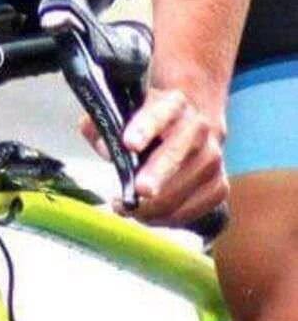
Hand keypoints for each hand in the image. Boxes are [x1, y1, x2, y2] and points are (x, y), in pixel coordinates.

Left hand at [79, 84, 227, 227]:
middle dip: (157, 173)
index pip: (160, 112)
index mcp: (172, 103)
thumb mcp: (120, 114)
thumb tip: (105, 148)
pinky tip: (150, 215)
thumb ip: (101, 125)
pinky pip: (194, 209)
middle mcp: (198, 127)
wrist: (189, 129)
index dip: (144, 127)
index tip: (128, 143)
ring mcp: (212, 158)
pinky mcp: (219, 186)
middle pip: (177, 151)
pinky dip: (168, 217)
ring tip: (129, 208)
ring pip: (185, 186)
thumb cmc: (147, 124)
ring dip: (155, 203)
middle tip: (139, 190)